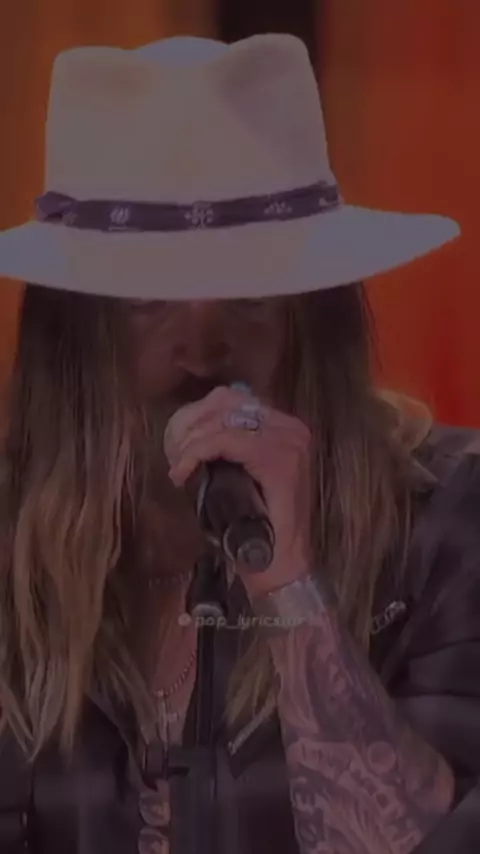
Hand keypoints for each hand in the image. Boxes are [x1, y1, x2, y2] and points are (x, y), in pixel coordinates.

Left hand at [163, 385, 312, 595]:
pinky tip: (182, 472)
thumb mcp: (239, 474)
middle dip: (192, 424)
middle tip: (174, 453)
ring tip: (178, 463)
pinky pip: (226, 442)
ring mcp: (288, 443)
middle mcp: (292, 429)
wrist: (279, 564)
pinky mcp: (278, 461)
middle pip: (228, 402)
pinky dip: (197, 453)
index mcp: (286, 428)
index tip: (177, 441)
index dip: (199, 413)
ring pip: (224, 422)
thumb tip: (192, 427)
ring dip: (191, 441)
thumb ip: (228, 447)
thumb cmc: (256, 525)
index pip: (235, 399)